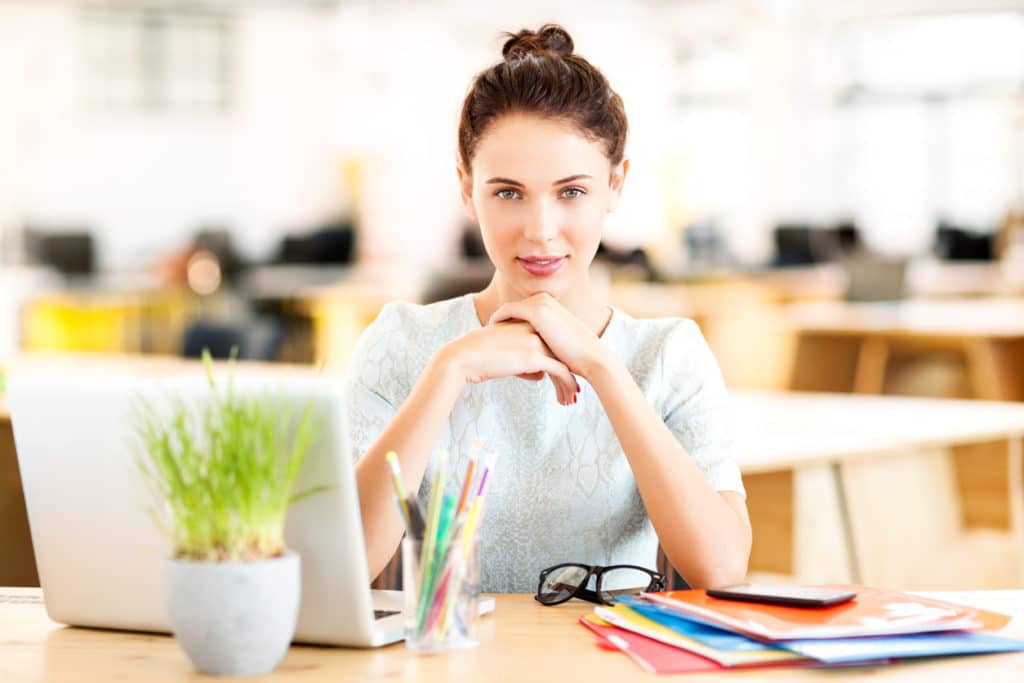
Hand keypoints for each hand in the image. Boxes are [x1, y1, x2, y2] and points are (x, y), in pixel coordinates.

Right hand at [442, 320, 578, 404]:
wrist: (464, 356)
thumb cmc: (480, 357)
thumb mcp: (505, 352)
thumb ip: (525, 359)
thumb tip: (540, 374)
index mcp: (527, 324)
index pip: (552, 341)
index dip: (561, 360)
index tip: (566, 376)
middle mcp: (534, 329)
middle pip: (561, 352)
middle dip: (569, 372)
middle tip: (573, 390)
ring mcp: (535, 341)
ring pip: (563, 362)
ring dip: (569, 383)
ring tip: (571, 399)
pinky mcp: (534, 356)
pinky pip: (559, 371)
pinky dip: (566, 385)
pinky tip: (567, 399)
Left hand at [487, 293, 609, 379]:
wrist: (592, 358)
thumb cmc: (577, 356)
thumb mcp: (557, 343)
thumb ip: (544, 339)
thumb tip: (530, 349)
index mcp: (551, 303)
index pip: (521, 310)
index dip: (507, 322)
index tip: (495, 335)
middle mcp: (545, 299)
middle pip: (513, 308)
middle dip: (499, 321)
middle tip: (484, 334)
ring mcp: (541, 303)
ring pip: (508, 309)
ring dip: (496, 322)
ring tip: (485, 336)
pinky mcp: (536, 312)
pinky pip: (507, 312)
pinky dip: (496, 321)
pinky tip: (489, 333)